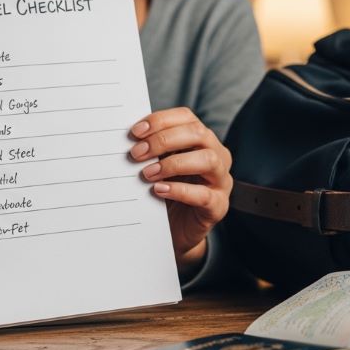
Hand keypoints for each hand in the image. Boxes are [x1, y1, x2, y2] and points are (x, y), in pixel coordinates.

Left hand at [130, 108, 231, 274]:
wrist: (175, 231)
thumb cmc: (166, 192)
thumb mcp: (158, 166)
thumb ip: (151, 150)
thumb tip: (129, 138)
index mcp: (202, 140)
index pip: (187, 118)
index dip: (161, 120)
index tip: (135, 132)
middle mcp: (217, 156)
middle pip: (198, 134)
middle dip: (164, 140)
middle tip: (136, 153)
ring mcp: (221, 181)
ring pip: (207, 160)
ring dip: (173, 164)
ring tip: (147, 174)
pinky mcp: (218, 206)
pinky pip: (204, 195)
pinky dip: (180, 190)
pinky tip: (159, 190)